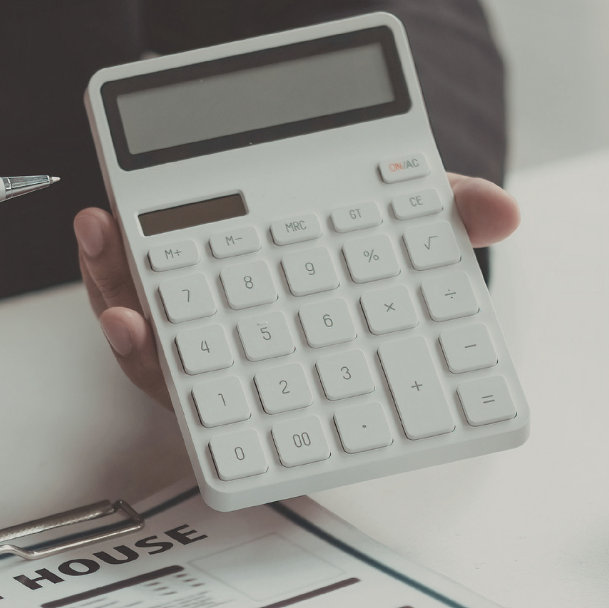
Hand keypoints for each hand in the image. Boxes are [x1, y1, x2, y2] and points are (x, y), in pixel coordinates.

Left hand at [74, 173, 520, 406]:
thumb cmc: (370, 233)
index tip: (234, 400)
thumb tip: (506, 213)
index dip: (251, 412)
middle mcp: (245, 357)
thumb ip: (447, 217)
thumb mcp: (412, 220)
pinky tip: (102, 221)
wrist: (329, 195)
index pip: (275, 400)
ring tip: (102, 236)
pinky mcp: (166, 290)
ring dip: (114, 294)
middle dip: (153, 354)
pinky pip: (128, 292)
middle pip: (191, 375)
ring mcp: (201, 328)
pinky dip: (107, 262)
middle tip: (129, 319)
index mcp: (302, 364)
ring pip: (150, 336)